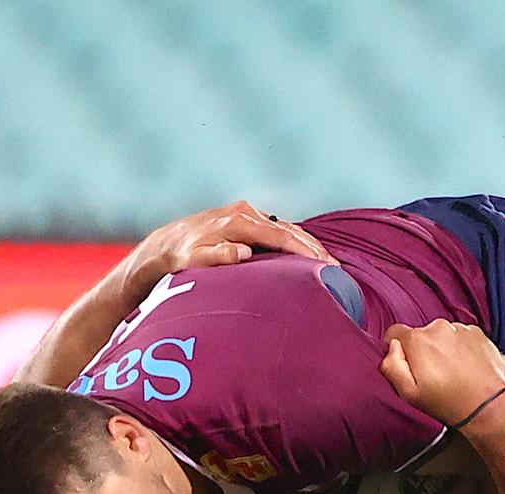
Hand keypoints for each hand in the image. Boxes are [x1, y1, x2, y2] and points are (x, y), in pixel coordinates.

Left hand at [123, 200, 336, 294]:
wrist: (167, 243)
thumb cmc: (182, 257)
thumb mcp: (194, 260)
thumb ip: (218, 256)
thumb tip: (244, 252)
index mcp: (237, 221)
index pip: (280, 235)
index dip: (304, 251)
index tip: (324, 265)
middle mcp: (245, 212)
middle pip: (289, 229)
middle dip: (315, 248)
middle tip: (337, 269)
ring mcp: (248, 213)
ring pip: (287, 228)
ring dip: (309, 244)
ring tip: (330, 264)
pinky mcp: (249, 218)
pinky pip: (279, 229)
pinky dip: (296, 240)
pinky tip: (310, 254)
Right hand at [380, 320, 504, 426]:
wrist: (488, 405)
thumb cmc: (447, 401)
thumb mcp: (408, 393)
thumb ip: (392, 366)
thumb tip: (391, 347)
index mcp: (418, 339)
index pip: (395, 332)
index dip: (397, 349)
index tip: (407, 365)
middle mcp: (439, 327)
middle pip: (420, 334)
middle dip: (422, 351)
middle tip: (432, 375)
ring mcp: (460, 328)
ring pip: (441, 335)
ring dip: (442, 349)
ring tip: (451, 372)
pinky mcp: (477, 333)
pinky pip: (460, 336)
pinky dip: (460, 348)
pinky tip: (464, 367)